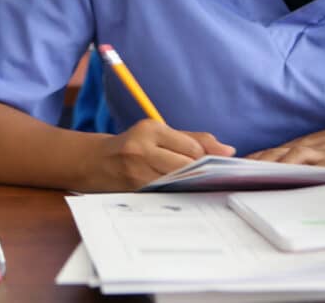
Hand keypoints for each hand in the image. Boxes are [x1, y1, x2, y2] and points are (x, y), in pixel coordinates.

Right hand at [89, 119, 234, 190]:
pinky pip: (165, 194)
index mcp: (150, 129)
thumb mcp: (159, 134)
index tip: (214, 165)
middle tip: (205, 176)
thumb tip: (229, 151)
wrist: (95, 162)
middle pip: (187, 165)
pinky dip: (175, 193)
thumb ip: (194, 139)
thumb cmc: (134, 146)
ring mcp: (136, 172)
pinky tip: (177, 191)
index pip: (193, 147)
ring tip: (191, 183)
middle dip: (200, 172)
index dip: (207, 158)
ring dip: (189, 185)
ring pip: (178, 182)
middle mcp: (141, 149)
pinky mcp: (133, 192)